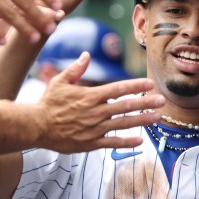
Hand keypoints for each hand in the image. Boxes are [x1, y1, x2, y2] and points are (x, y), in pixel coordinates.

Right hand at [35, 52, 164, 152]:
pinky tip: (140, 141)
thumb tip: (87, 55)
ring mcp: (95, 128)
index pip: (118, 89)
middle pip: (126, 106)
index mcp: (90, 96)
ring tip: (157, 118)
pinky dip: (127, 142)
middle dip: (146, 102)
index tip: (150, 83)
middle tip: (161, 100)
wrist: (36, 126)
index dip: (136, 85)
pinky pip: (113, 143)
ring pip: (123, 124)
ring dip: (142, 120)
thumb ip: (76, 69)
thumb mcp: (60, 82)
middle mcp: (96, 112)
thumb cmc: (48, 103)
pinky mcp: (91, 143)